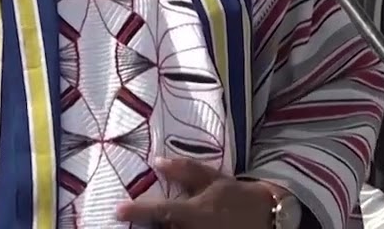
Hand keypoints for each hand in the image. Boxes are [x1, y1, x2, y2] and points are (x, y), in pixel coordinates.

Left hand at [115, 157, 276, 228]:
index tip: (117, 210)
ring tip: (155, 221)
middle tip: (139, 215)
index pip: (159, 211)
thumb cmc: (237, 196)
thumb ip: (185, 170)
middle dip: (149, 225)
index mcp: (193, 212)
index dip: (136, 211)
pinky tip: (173, 224)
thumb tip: (157, 162)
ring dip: (162, 228)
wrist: (267, 218)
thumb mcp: (214, 179)